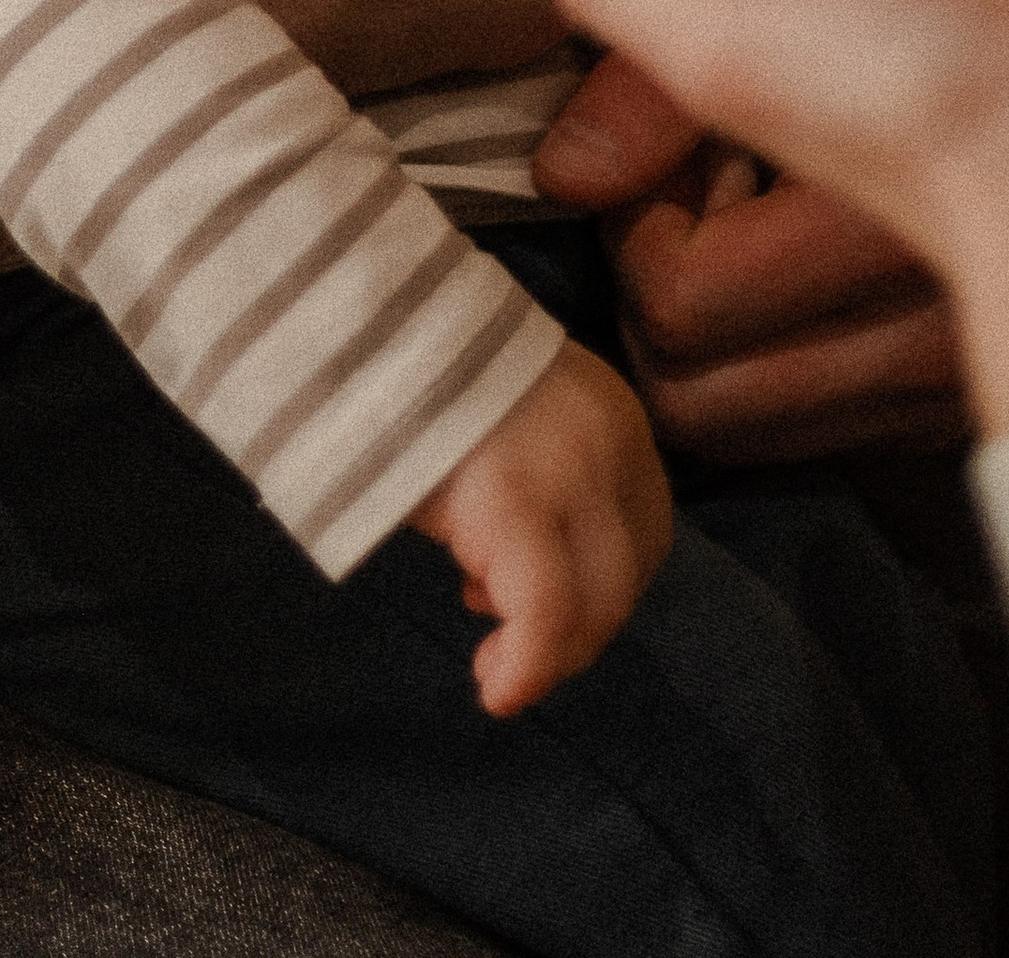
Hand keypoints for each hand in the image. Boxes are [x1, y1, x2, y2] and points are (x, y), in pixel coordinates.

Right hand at [410, 336, 672, 714]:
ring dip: (548, 650)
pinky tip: (498, 691)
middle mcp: (611, 444)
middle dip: (576, 629)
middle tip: (509, 646)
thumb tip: (499, 575)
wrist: (366, 316)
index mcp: (615, 415)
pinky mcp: (514, 504)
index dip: (602, 586)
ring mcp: (569, 474)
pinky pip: (543, 615)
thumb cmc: (423, 366)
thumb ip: (535, 472)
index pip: (643, 530)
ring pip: (591, 604)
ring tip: (491, 661)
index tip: (541, 603)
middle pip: (624, 575)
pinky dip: (526, 667)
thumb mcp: (509, 408)